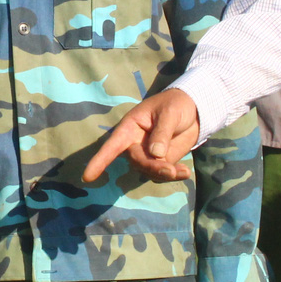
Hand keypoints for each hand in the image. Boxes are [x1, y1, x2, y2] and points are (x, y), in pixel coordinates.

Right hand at [82, 89, 201, 182]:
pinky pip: (162, 174)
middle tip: (170, 170)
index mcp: (130, 127)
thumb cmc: (175, 104)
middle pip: (135, 161)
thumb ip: (161, 132)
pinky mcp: (161, 162)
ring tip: (182, 171)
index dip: (100, 160)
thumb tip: (155, 154)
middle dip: (151, 167)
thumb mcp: (169, 113)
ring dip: (164, 174)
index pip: (112, 145)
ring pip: (149, 171)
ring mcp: (148, 154)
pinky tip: (185, 172)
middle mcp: (135, 143)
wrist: (193, 110)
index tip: (87, 177)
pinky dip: (174, 176)